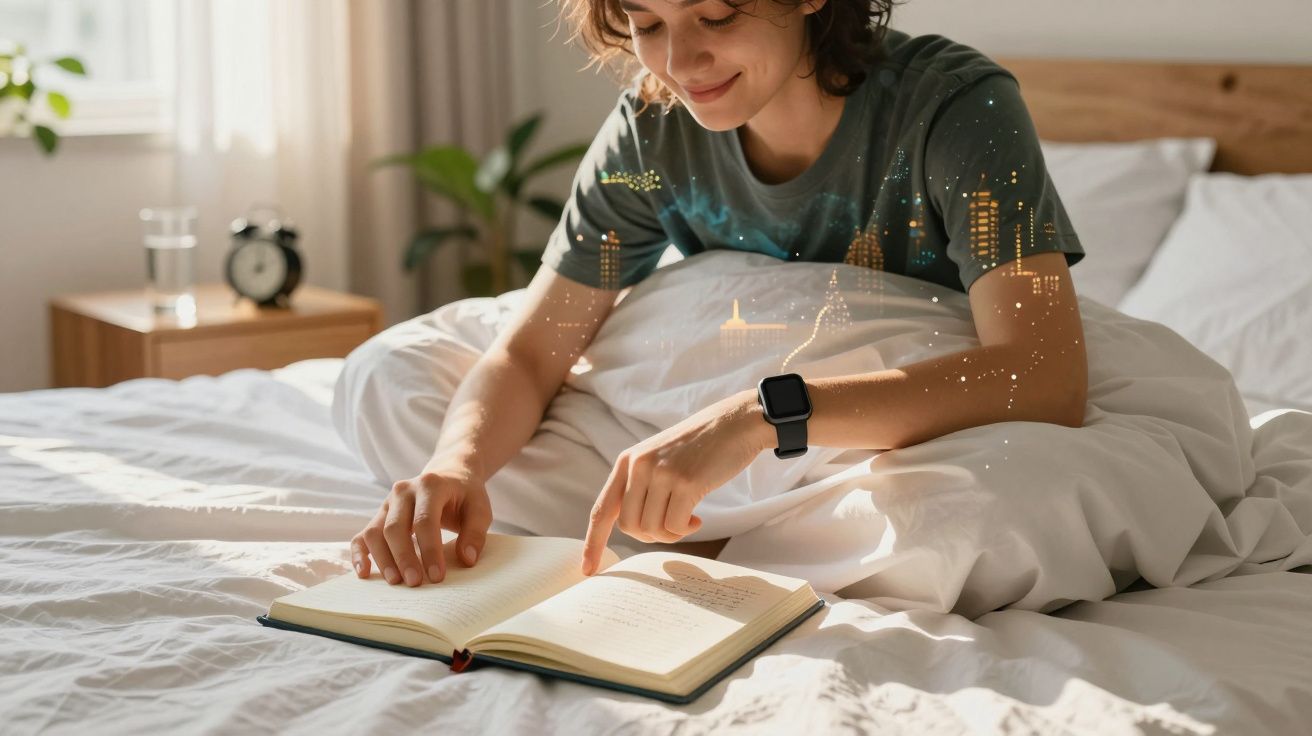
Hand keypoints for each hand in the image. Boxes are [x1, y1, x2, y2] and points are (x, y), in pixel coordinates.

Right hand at [351, 465, 493, 585]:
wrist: (449, 474)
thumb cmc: (465, 495)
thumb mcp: (480, 508)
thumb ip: (475, 533)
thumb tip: (467, 560)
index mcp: (430, 485)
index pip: (425, 521)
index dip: (430, 550)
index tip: (437, 576)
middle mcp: (404, 491)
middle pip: (395, 527)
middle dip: (404, 558)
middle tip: (415, 583)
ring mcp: (388, 502)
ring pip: (375, 532)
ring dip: (383, 559)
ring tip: (396, 582)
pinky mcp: (379, 515)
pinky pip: (362, 535)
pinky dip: (359, 554)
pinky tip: (364, 573)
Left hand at [580, 390, 767, 574]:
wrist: (734, 423)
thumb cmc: (699, 448)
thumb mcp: (658, 458)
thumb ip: (640, 485)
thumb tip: (633, 528)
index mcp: (627, 462)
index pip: (602, 510)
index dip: (593, 543)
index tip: (588, 570)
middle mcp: (638, 466)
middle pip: (629, 527)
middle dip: (650, 536)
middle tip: (671, 527)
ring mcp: (661, 473)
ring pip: (652, 529)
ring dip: (671, 533)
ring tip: (687, 519)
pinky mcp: (685, 482)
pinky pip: (675, 526)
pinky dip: (685, 529)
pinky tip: (697, 517)